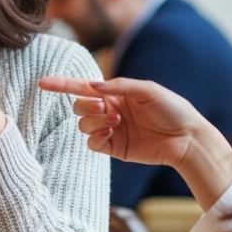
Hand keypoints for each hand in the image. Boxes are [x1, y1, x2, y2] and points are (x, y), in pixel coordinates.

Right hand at [38, 76, 231, 208]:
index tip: (42, 82)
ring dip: (94, 121)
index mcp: (115, 93)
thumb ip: (119, 86)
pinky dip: (96, 137)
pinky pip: (92, 143)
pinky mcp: (114, 148)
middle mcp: (109, 110)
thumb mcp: (148, 89)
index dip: (61, 84)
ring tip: (116, 122)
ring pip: (82, 125)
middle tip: (104, 108)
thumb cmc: (173, 110)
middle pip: (78, 106)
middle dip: (85, 105)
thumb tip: (92, 87)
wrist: (188, 140)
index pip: (82, 88)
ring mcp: (110, 130)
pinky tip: (111, 133)